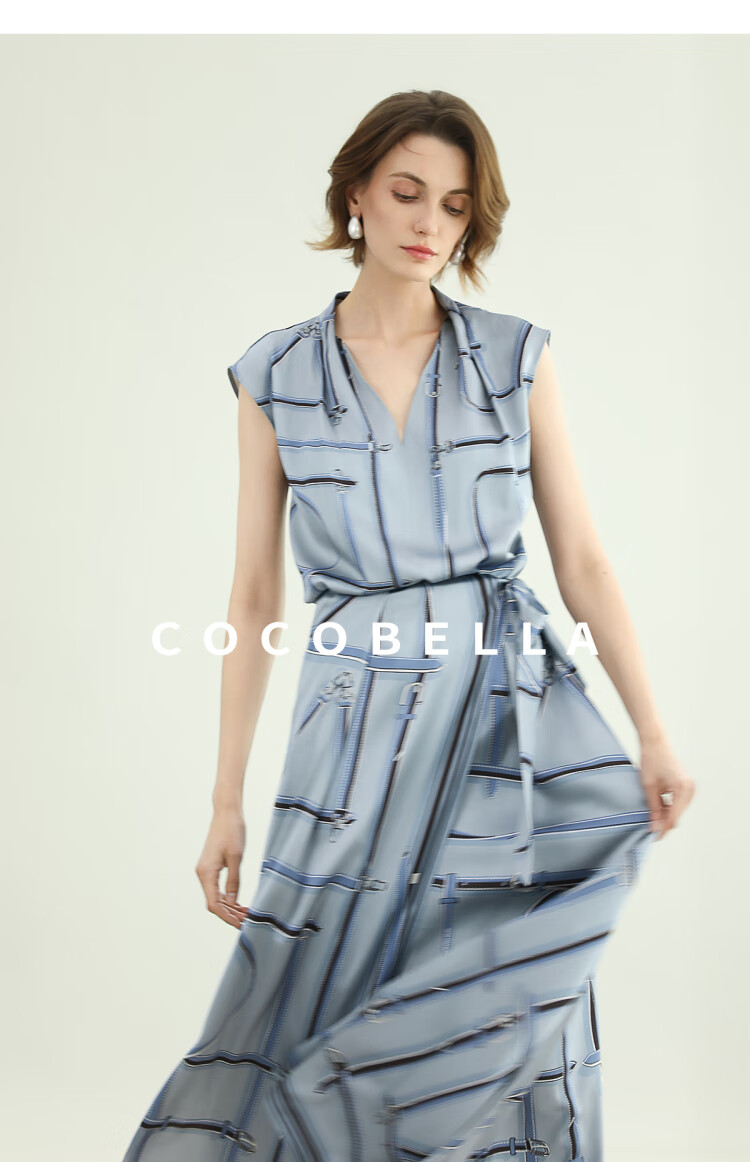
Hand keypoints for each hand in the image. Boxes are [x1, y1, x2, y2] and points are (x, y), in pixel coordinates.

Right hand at [195, 805, 249, 927]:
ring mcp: (206, 871)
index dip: (226, 917)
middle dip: (229, 914)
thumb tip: (233, 903)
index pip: (214, 904)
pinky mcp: (211, 867)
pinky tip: (239, 903)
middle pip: (214, 903)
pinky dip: (228, 897)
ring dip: (230, 907)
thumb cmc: (232, 831)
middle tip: (247, 922)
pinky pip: (217, 888)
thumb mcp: (236, 857)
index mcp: (206, 873)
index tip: (240, 925)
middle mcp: (202, 874)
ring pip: (216, 897)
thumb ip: (234, 881)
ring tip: (246, 914)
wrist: (226, 812)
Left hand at [638, 736, 695, 839]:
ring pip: (677, 810)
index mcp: (682, 789)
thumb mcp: (649, 787)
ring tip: (650, 817)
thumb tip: (654, 827)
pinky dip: (668, 807)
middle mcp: (690, 789)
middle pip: (677, 816)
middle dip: (664, 823)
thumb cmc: (651, 760)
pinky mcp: (685, 786)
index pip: (673, 817)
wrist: (655, 742)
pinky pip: (678, 802)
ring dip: (666, 815)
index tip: (653, 837)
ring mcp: (689, 787)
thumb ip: (653, 808)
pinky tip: (657, 807)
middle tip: (650, 829)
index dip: (663, 829)